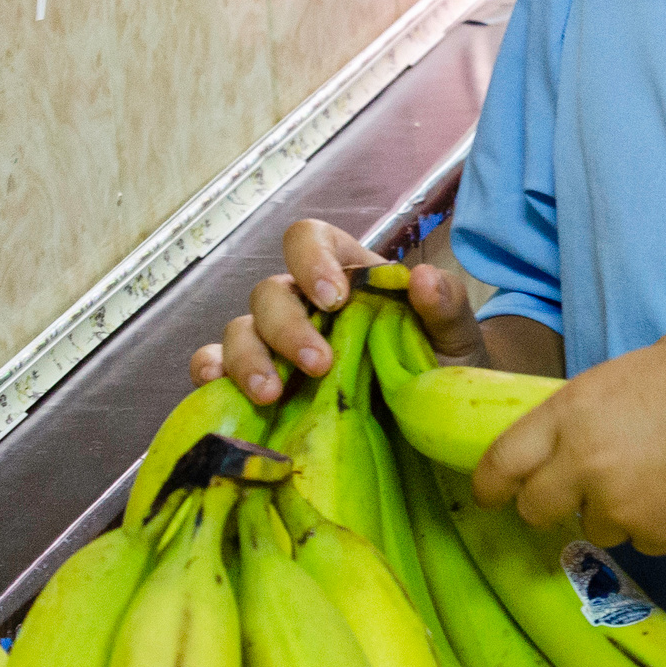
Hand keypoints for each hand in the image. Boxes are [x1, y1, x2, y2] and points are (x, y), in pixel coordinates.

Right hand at [189, 219, 482, 403]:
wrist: (429, 426)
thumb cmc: (437, 369)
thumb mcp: (455, 339)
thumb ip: (446, 305)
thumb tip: (422, 278)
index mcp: (344, 275)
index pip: (308, 240)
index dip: (311, 261)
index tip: (334, 298)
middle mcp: (301, 303)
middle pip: (269, 293)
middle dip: (286, 326)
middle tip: (318, 364)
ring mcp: (273, 344)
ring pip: (239, 331)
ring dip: (248, 358)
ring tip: (271, 396)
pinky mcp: (257, 383)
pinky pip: (216, 369)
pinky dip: (210, 375)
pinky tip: (221, 392)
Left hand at [471, 328, 665, 553]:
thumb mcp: (635, 369)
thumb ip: (598, 405)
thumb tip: (593, 427)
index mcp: (572, 410)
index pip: (503, 461)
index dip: (491, 483)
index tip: (489, 493)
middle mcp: (582, 463)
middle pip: (536, 508)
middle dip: (550, 505)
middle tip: (575, 494)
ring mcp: (618, 505)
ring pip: (595, 527)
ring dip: (613, 512)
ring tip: (659, 477)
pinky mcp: (656, 536)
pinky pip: (643, 539)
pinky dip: (658, 525)